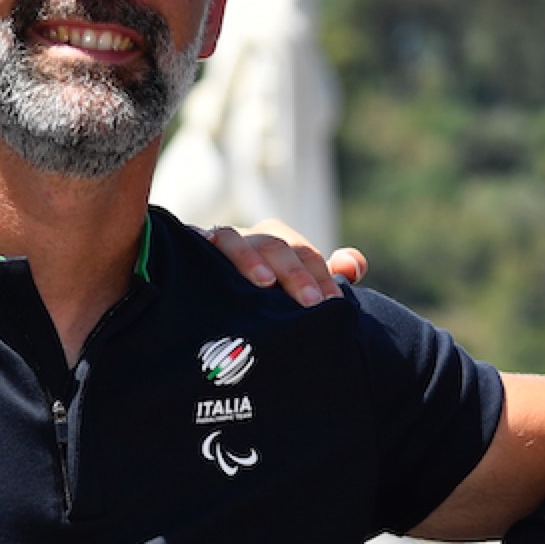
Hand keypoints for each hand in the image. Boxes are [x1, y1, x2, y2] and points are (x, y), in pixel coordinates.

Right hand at [204, 221, 366, 306]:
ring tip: (265, 282)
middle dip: (296, 274)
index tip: (334, 304)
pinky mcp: (189, 249)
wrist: (209, 302)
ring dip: (251, 258)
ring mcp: (220, 243)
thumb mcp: (296, 290)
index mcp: (280, 243)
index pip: (305, 254)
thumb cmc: (262, 299)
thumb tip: (354, 265)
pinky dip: (203, 245)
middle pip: (276, 245)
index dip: (323, 277)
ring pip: (236, 239)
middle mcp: (252, 238)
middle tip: (311, 303)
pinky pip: (195, 242)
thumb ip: (328, 277)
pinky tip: (207, 260)